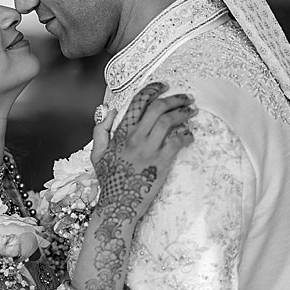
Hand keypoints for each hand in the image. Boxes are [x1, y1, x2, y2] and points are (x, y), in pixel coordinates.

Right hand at [82, 82, 195, 289]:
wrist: (119, 204)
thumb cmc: (109, 180)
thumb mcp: (97, 154)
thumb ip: (101, 130)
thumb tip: (111, 111)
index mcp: (121, 133)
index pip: (138, 102)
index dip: (153, 89)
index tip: (164, 85)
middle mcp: (135, 138)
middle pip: (158, 108)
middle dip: (175, 99)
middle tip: (186, 97)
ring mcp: (149, 150)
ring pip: (170, 122)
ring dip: (184, 114)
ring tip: (192, 112)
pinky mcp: (161, 163)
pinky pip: (178, 142)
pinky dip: (186, 135)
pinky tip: (190, 135)